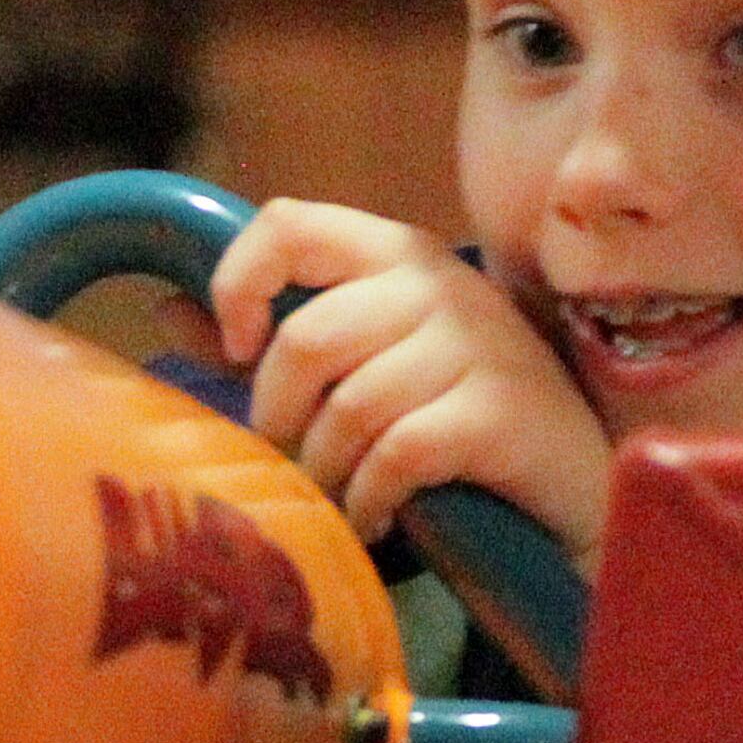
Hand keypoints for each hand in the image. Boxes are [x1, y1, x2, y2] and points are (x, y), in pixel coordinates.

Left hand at [167, 199, 614, 571]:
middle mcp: (438, 283)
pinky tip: (378, 519)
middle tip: (293, 461)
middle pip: (306, 340)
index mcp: (395, 254)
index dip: (239, 281)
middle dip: (278, 420)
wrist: (573, 490)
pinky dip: (369, 501)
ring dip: (326, 472)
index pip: (289, 224)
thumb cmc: (455, 422)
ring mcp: (478, 343)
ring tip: (341, 497)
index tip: (239, 349)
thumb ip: (267, 340)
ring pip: (348, 409)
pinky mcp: (502, 410)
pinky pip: (395, 456)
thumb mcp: (363, 368)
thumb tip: (168, 311)